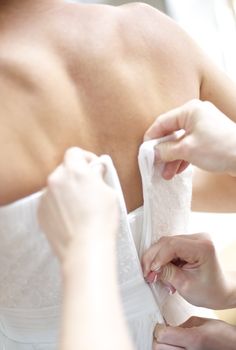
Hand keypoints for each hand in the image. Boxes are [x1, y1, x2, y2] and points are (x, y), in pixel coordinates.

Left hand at [38, 147, 118, 261]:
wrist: (85, 248)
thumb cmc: (101, 221)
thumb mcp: (110, 193)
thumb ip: (99, 177)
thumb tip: (95, 171)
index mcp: (74, 171)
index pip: (74, 153)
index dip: (85, 158)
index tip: (93, 167)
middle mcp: (56, 180)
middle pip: (65, 169)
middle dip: (76, 176)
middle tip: (89, 188)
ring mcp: (45, 196)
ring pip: (57, 186)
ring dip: (67, 191)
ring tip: (80, 208)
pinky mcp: (40, 212)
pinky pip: (51, 202)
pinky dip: (59, 205)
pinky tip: (71, 217)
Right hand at [142, 234, 234, 308]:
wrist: (222, 290)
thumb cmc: (210, 291)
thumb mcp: (185, 286)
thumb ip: (167, 274)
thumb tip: (151, 268)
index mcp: (203, 247)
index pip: (172, 245)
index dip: (157, 257)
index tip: (150, 272)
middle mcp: (199, 238)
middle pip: (167, 242)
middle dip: (153, 259)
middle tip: (147, 274)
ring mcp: (194, 238)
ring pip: (166, 244)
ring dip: (157, 260)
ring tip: (157, 276)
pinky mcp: (189, 242)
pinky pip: (169, 247)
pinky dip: (163, 259)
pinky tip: (163, 271)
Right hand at [144, 100, 235, 178]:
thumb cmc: (219, 149)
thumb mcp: (187, 150)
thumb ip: (166, 150)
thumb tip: (153, 153)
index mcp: (190, 110)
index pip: (162, 122)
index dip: (151, 138)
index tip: (144, 151)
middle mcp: (196, 115)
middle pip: (171, 133)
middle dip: (163, 152)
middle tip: (155, 165)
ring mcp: (204, 126)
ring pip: (180, 142)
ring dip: (172, 158)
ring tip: (166, 174)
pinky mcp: (209, 138)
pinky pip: (190, 146)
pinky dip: (183, 157)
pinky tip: (177, 171)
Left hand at [153, 316, 235, 349]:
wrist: (234, 349)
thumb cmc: (224, 337)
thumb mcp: (203, 323)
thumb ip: (183, 324)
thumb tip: (170, 327)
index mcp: (193, 339)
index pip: (162, 334)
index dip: (159, 328)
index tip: (160, 325)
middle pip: (158, 347)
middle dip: (157, 338)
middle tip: (162, 333)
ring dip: (163, 346)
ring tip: (168, 340)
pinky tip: (175, 346)